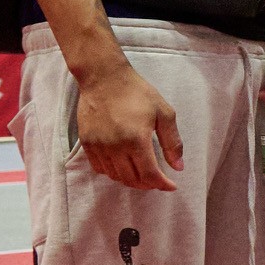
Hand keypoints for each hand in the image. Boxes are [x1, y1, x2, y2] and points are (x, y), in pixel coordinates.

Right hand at [71, 60, 180, 189]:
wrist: (104, 78)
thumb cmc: (137, 93)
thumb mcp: (164, 113)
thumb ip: (173, 142)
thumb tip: (178, 167)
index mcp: (136, 140)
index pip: (150, 175)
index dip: (162, 184)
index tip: (171, 186)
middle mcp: (115, 147)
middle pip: (132, 179)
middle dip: (148, 185)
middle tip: (158, 180)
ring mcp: (98, 146)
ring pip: (115, 176)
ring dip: (131, 180)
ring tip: (142, 175)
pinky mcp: (86, 143)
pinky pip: (99, 168)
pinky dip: (113, 173)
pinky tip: (123, 166)